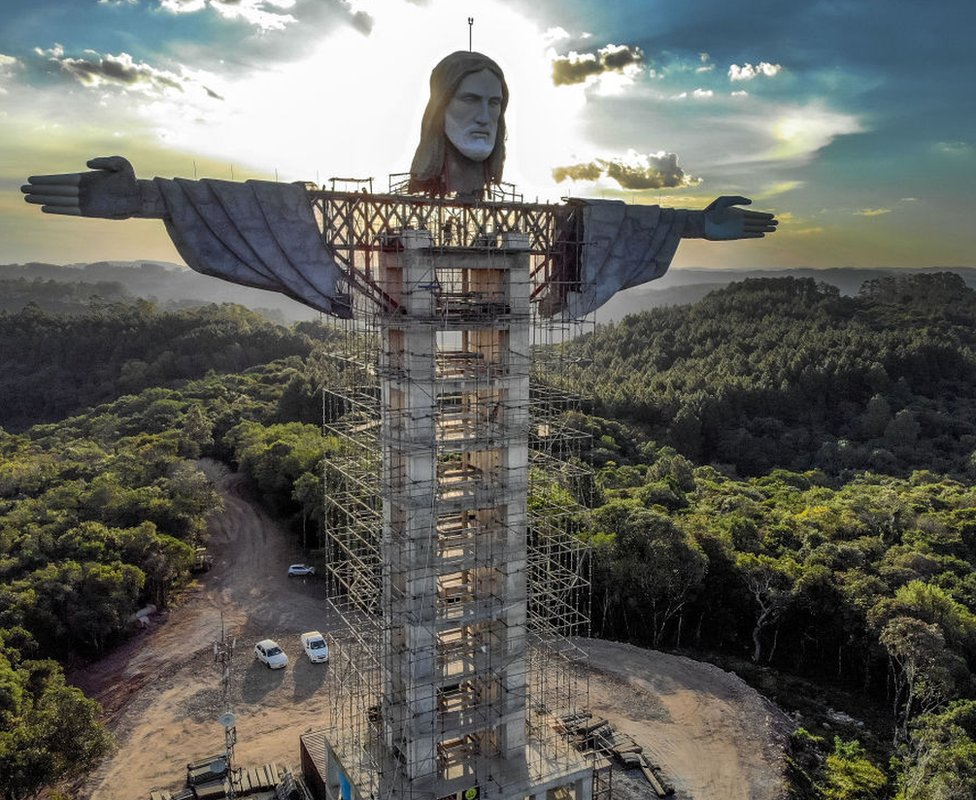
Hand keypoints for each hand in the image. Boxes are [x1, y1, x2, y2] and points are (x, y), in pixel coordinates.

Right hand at [22, 156, 140, 218]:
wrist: (140, 197)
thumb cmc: (130, 180)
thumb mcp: (121, 164)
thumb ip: (105, 161)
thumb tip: (86, 164)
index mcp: (87, 178)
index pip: (62, 179)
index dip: (47, 180)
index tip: (32, 179)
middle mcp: (84, 190)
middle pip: (57, 190)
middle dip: (40, 189)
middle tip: (22, 189)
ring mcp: (87, 201)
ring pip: (61, 200)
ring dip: (44, 200)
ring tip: (28, 198)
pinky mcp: (92, 212)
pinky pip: (71, 211)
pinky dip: (58, 210)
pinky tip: (45, 208)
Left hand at [703, 196, 777, 239]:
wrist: (702, 222)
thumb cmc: (711, 210)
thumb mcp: (724, 200)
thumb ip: (738, 199)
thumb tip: (751, 203)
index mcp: (738, 213)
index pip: (754, 215)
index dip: (763, 216)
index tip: (772, 216)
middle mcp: (739, 221)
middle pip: (756, 222)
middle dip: (766, 222)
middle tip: (777, 223)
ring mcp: (737, 228)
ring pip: (754, 229)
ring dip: (764, 228)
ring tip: (774, 229)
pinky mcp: (734, 235)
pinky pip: (747, 235)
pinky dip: (755, 234)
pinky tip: (763, 234)